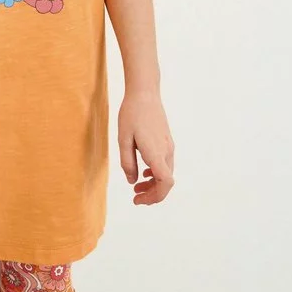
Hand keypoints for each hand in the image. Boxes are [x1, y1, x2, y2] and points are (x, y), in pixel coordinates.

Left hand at [118, 90, 174, 204]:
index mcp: (156, 152)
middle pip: (166, 182)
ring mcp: (168, 146)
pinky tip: (144, 172)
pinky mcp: (166, 141)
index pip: (165, 183)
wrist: (145, 92)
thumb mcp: (123, 139)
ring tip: (136, 186)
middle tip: (135, 198)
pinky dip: (156, 173)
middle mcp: (167, 151)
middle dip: (152, 194)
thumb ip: (127, 162)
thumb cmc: (131, 113)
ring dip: (153, 184)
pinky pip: (165, 164)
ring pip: (166, 174)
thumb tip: (132, 182)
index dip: (154, 196)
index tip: (137, 199)